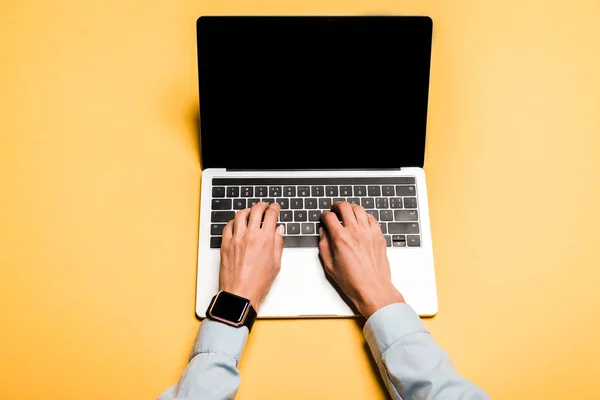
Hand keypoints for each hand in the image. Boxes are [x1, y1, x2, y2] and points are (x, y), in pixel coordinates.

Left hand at [219, 202, 284, 310]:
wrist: (240, 294)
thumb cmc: (258, 284)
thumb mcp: (276, 264)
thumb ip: (278, 244)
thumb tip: (279, 231)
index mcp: (265, 240)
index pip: (271, 215)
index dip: (274, 208)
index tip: (275, 207)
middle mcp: (250, 236)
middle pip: (255, 210)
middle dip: (262, 205)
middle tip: (264, 206)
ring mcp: (236, 239)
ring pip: (240, 215)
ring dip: (247, 210)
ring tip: (250, 212)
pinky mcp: (225, 245)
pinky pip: (228, 226)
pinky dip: (234, 221)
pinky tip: (237, 223)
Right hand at [319, 201, 404, 317]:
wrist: (373, 289)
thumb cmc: (352, 281)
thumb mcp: (329, 265)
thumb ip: (323, 246)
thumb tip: (323, 233)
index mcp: (341, 239)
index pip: (329, 217)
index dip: (324, 215)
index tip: (324, 217)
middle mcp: (355, 233)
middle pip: (345, 207)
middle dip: (337, 205)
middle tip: (334, 209)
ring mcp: (369, 233)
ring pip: (359, 209)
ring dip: (351, 208)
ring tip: (348, 212)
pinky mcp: (379, 237)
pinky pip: (372, 218)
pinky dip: (365, 216)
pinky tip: (361, 220)